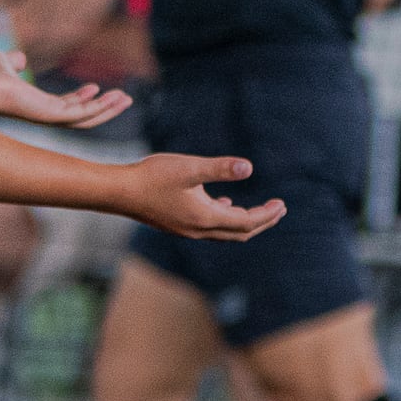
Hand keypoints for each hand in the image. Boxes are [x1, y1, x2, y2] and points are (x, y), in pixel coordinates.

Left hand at [0, 56, 130, 130]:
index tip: (96, 87)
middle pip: (81, 117)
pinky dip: (100, 108)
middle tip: (123, 99)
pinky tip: (114, 97)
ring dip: (108, 110)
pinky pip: (82, 115)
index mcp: (35, 105)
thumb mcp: (4, 61)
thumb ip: (14, 61)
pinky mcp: (51, 115)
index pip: (65, 106)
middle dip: (103, 109)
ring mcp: (48, 117)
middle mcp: (43, 115)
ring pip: (86, 119)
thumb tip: (19, 58)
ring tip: (126, 99)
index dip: (82, 99)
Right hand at [106, 150, 282, 242]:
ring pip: (224, 232)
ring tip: (257, 209)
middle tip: (278, 210)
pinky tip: (221, 202)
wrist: (118, 192)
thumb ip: (220, 168)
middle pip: (239, 232)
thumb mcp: (190, 168)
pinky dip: (222, 217)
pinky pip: (208, 227)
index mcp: (205, 218)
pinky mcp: (176, 224)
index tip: (282, 204)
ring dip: (243, 222)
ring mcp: (186, 229)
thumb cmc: (152, 177)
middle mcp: (198, 230)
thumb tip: (249, 168)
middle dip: (261, 222)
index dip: (267, 215)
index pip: (246, 222)